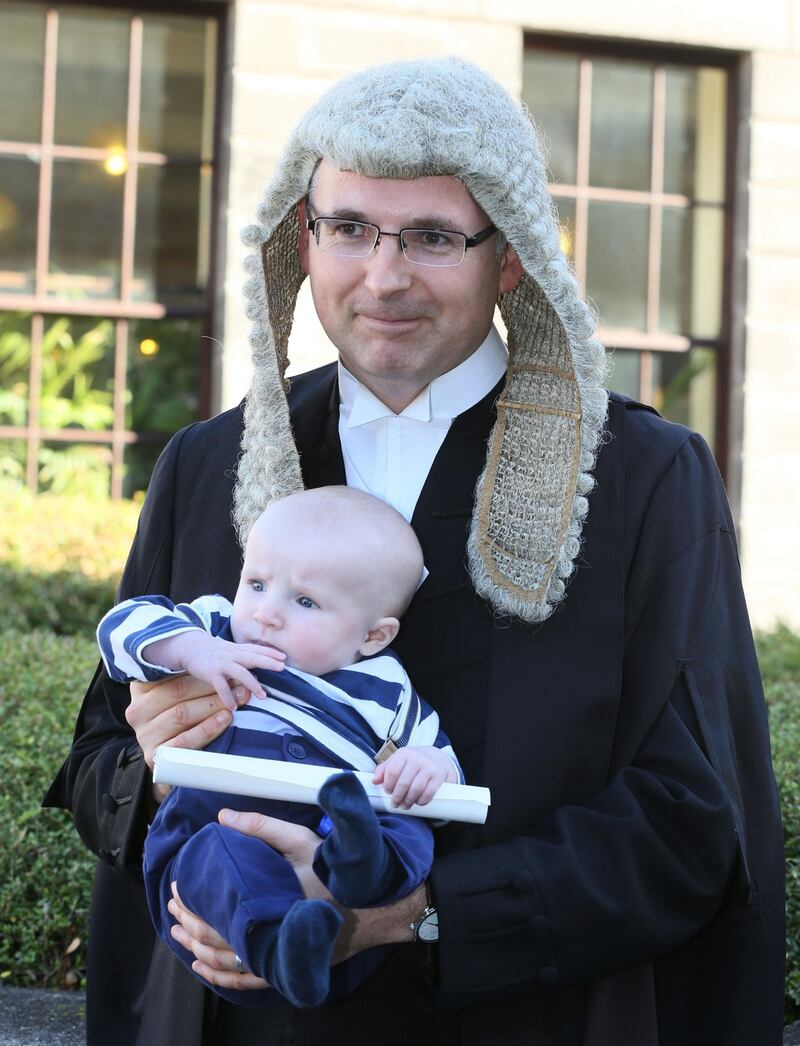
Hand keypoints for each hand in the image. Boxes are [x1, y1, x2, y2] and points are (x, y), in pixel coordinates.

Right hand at [126, 676, 245, 802]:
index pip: (172, 675)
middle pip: (178, 692)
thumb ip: (192, 680)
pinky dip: (207, 728)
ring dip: (213, 705)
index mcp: (142, 690)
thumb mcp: (182, 698)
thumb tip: (223, 664)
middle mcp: (137, 711)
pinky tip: (225, 719)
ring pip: (182, 714)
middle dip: (212, 686)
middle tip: (240, 683)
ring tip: (238, 700)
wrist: (173, 767)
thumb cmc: (183, 724)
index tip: (228, 667)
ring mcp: (144, 735)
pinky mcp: (154, 756)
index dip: (202, 671)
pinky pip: (184, 740)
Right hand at [145, 631, 285, 706]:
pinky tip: (234, 707)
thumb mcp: (231, 650)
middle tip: (282, 668)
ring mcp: (222, 664)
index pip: (257, 649)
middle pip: (252, 657)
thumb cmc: (215, 652)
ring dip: (252, 684)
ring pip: (240, 673)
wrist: (190, 647)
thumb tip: (265, 662)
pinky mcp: (211, 673)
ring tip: (263, 696)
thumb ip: (246, 655)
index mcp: (238, 649)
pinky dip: (228, 697)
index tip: (285, 657)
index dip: (271, 652)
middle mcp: (232, 655)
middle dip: (268, 662)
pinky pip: (221, 687)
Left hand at [168, 812, 426, 989]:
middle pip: (215, 936)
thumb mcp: (301, 840)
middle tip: (172, 907)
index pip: (218, 907)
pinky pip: (245, 981)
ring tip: (179, 934)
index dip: (192, 899)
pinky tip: (204, 969)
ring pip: (224, 961)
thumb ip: (262, 827)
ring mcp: (277, 956)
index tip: (177, 885)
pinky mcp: (285, 968)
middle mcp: (270, 934)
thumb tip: (222, 816)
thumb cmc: (334, 871)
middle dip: (188, 921)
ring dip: (196, 949)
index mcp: (269, 902)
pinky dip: (220, 977)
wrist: (371, 908)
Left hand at [372, 746, 457, 807]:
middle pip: (403, 783)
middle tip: (394, 803)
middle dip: (397, 797)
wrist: (436, 758)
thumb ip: (384, 769)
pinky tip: (417, 802)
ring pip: (415, 789)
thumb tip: (374, 781)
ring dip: (408, 801)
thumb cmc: (412, 761)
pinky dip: (421, 801)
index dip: (388, 785)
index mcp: (404, 754)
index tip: (387, 792)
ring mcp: (429, 767)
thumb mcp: (398, 760)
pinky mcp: (438, 776)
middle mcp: (417, 758)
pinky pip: (428, 793)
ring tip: (404, 805)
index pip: (392, 771)